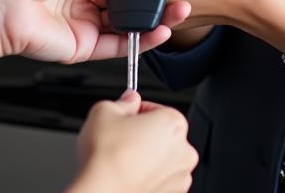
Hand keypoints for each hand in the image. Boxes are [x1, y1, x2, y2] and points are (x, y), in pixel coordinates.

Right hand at [69, 92, 196, 192]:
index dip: (135, 112)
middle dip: (143, 134)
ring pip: (162, 160)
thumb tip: (129, 101)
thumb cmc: (106, 157)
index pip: (154, 108)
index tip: (125, 117)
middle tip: (121, 139)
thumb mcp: (105, 110)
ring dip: (146, 157)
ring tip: (122, 159)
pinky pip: (159, 181)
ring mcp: (179, 178)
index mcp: (173, 123)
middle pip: (161, 134)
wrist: (101, 191)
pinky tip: (127, 175)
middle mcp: (183, 151)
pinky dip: (146, 177)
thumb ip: (124, 101)